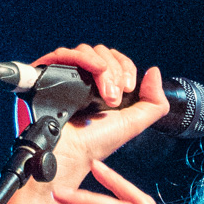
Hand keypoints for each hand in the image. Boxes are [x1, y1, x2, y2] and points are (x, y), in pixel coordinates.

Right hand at [32, 44, 169, 176]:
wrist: (70, 153)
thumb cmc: (95, 143)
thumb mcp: (134, 124)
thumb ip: (154, 103)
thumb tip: (155, 72)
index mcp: (103, 87)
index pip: (116, 60)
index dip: (126, 68)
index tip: (128, 88)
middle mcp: (84, 79)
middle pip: (103, 53)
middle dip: (115, 72)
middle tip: (114, 98)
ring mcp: (66, 75)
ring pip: (86, 50)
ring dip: (103, 68)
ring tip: (104, 93)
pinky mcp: (48, 74)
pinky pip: (63, 53)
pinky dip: (82, 57)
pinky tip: (94, 71)